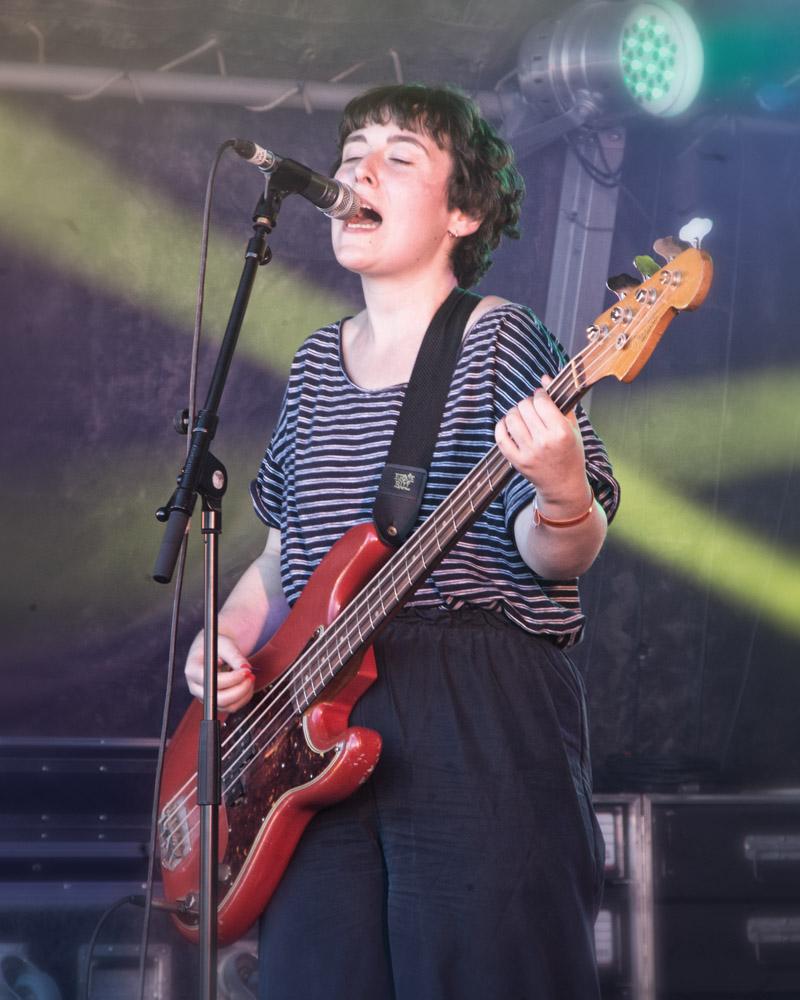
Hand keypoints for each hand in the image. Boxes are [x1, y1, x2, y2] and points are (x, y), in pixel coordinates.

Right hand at [184, 630, 255, 712]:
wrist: (215, 650)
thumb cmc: (217, 645)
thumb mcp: (225, 644)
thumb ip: (234, 656)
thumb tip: (245, 668)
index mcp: (192, 669)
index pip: (210, 681)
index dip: (231, 679)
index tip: (246, 670)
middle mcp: (195, 687)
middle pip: (217, 699)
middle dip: (239, 690)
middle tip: (251, 676)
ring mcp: (205, 696)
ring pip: (226, 706)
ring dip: (243, 694)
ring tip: (251, 677)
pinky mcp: (215, 702)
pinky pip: (231, 707)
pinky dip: (243, 698)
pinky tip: (247, 684)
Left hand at [494, 375, 588, 509]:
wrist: (563, 484)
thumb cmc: (570, 453)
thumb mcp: (573, 428)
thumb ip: (561, 402)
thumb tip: (544, 377)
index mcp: (561, 432)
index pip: (541, 401)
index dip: (539, 395)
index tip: (541, 397)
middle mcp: (544, 442)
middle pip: (525, 407)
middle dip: (527, 403)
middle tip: (532, 408)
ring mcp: (529, 452)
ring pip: (511, 418)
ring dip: (514, 413)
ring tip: (521, 416)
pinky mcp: (516, 461)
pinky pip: (500, 436)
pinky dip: (502, 426)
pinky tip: (509, 425)